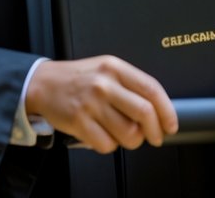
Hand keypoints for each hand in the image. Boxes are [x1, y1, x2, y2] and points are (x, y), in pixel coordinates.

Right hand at [26, 56, 177, 153]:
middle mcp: (104, 84)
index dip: (167, 110)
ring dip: (132, 140)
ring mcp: (91, 104)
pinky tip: (104, 135)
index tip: (171, 124)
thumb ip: (130, 85)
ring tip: (124, 134)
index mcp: (115, 68)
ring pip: (128, 133)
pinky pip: (107, 145)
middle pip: (144, 113)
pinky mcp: (79, 122)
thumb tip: (157, 109)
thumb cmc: (79, 78)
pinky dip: (110, 145)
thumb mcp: (106, 69)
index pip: (151, 89)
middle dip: (155, 131)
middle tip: (155, 137)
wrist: (44, 83)